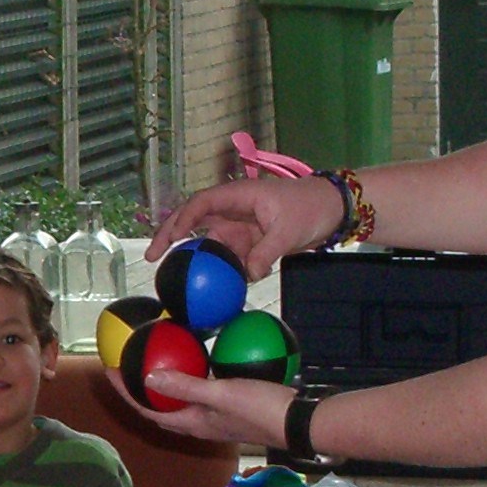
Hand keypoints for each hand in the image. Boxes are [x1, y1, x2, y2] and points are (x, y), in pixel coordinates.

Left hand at [107, 367, 293, 449]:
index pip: (148, 410)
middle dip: (139, 389)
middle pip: (160, 407)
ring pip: (180, 400)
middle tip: (125, 364)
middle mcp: (199, 423)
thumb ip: (186, 386)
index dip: (126, 393)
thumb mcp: (221, 394)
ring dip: (164, 383)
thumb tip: (149, 377)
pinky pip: (200, 390)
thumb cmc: (261, 409)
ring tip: (151, 359)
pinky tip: (196, 357)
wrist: (299, 421)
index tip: (109, 370)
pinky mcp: (231, 407)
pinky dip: (191, 375)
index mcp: (192, 423)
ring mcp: (215, 416)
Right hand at [143, 173, 344, 277]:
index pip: (201, 204)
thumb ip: (265, 253)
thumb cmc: (311, 208)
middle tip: (152, 258)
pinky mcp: (251, 241)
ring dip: (199, 261)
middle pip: (195, 221)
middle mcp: (234, 209)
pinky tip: (215, 289)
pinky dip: (223, 271)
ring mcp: (241, 226)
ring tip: (178, 281)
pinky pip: (231, 257)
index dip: (181, 220)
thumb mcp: (288, 231)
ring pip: (212, 244)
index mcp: (239, 196)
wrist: (334, 209)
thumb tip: (246, 276)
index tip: (168, 239)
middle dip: (171, 236)